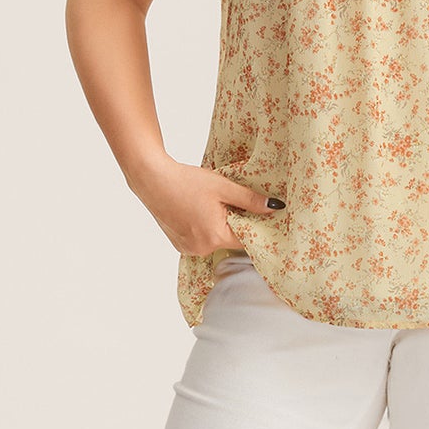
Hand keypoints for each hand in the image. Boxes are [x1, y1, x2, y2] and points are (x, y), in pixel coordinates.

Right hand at [136, 158, 284, 255]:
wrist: (152, 179)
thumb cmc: (187, 181)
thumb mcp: (223, 187)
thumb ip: (251, 200)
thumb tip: (276, 207)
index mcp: (215, 236)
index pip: (247, 240)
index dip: (255, 227)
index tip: (261, 217)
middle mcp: (202, 249)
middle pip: (230, 241)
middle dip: (236, 225)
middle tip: (234, 205)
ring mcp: (189, 249)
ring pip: (215, 241)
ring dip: (220, 228)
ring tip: (213, 206)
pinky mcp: (179, 245)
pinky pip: (201, 241)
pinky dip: (205, 230)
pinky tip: (200, 212)